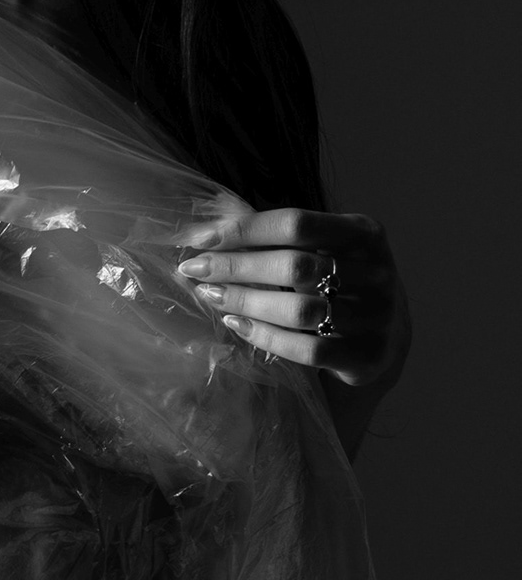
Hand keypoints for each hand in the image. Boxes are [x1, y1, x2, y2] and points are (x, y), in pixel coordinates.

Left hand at [177, 205, 409, 393]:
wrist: (386, 342)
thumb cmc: (340, 286)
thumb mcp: (329, 252)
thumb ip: (285, 241)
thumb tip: (209, 233)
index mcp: (365, 234)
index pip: (298, 223)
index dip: (246, 229)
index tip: (201, 239)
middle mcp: (377, 272)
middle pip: (295, 266)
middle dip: (236, 266)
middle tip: (193, 270)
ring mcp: (377, 316)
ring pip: (300, 311)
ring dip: (246, 301)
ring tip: (209, 296)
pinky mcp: (368, 356)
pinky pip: (307, 349)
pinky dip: (265, 336)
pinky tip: (236, 325)